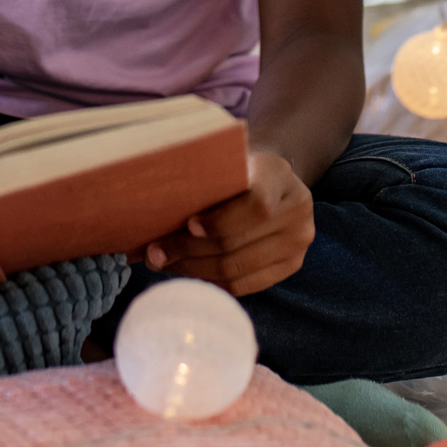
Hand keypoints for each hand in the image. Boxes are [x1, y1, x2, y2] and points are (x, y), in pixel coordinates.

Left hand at [144, 147, 312, 296]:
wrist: (272, 178)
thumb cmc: (237, 168)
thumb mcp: (225, 161)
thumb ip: (200, 180)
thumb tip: (148, 211)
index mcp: (279, 174)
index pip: (256, 206)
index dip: (219, 221)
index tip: (187, 225)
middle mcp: (297, 209)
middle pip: (237, 244)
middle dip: (188, 251)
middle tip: (154, 253)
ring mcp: (298, 242)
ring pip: (236, 269)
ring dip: (193, 270)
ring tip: (164, 263)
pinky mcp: (292, 265)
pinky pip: (244, 285)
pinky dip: (211, 282)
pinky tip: (188, 272)